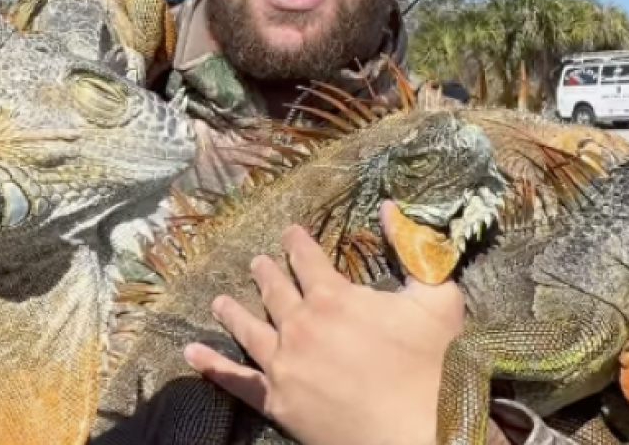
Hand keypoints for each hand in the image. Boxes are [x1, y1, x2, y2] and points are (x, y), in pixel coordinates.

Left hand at [183, 201, 485, 444]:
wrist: (422, 432)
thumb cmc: (434, 364)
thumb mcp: (437, 296)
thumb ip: (412, 248)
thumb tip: (392, 206)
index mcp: (334, 296)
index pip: (306, 258)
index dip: (297, 243)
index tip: (289, 233)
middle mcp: (300, 325)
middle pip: (274, 290)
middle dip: (265, 272)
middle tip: (257, 262)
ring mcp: (283, 365)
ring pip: (249, 329)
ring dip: (233, 312)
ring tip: (220, 302)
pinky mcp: (277, 401)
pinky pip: (236, 379)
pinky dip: (212, 366)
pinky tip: (192, 354)